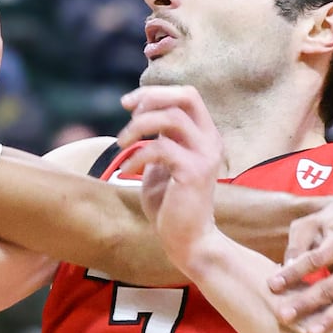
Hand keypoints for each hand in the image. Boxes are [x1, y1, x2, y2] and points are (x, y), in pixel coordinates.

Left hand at [118, 87, 221, 272]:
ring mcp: (205, 156)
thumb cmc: (170, 204)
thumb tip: (142, 114)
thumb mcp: (162, 163)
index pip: (187, 95)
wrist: (187, 240)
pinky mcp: (194, 173)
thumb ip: (159, 139)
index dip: (156, 92)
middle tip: (127, 113)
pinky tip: (127, 169)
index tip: (128, 104)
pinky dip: (137, 155)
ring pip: (172, 118)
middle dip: (152, 97)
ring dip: (138, 126)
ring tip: (121, 143)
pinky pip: (160, 149)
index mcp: (204, 136)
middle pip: (186, 96)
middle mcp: (210, 141)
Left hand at [267, 202, 332, 332]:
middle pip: (329, 287)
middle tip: (283, 316)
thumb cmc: (326, 224)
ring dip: (329, 320)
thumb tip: (286, 268)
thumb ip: (297, 245)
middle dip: (305, 303)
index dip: (292, 273)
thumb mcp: (308, 224)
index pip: (313, 261)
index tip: (272, 285)